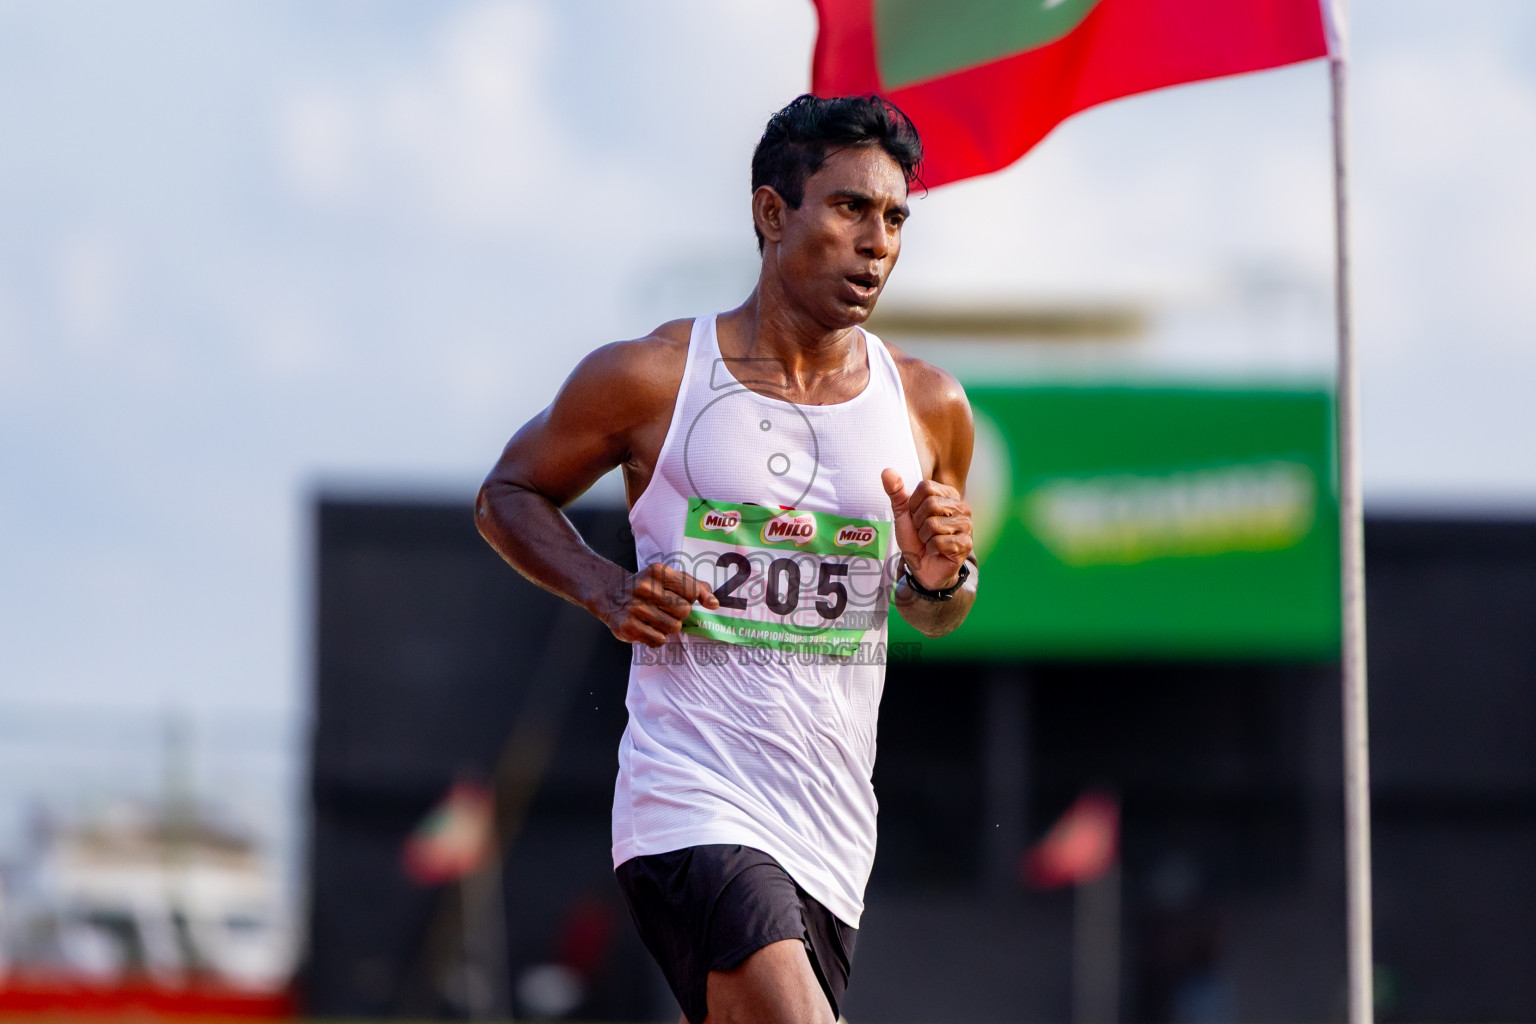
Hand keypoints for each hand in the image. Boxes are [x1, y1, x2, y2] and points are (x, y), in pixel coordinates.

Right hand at [600, 561, 718, 646]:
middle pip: (684, 610)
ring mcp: (634, 608)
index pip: (691, 590)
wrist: (610, 595)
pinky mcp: (627, 627)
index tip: (681, 598)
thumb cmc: (648, 588)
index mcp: (657, 572)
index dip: (690, 598)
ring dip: (668, 626)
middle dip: (679, 613)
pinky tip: (646, 627)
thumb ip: (695, 587)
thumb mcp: (669, 578)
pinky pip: (658, 640)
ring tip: (655, 618)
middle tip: (664, 608)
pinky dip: (656, 637)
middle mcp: (643, 587)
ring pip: (673, 627)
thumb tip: (714, 603)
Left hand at [882, 469, 972, 591]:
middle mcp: (962, 507)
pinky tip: (936, 551)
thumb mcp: (902, 512)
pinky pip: (940, 542)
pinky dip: (931, 548)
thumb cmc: (915, 538)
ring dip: (924, 536)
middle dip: (918, 522)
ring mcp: (966, 525)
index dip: (913, 505)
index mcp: (948, 494)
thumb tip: (887, 471)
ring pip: (934, 524)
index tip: (916, 517)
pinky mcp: (966, 544)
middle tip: (922, 531)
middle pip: (931, 504)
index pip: (926, 487)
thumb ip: (895, 491)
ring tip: (929, 541)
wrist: (921, 565)